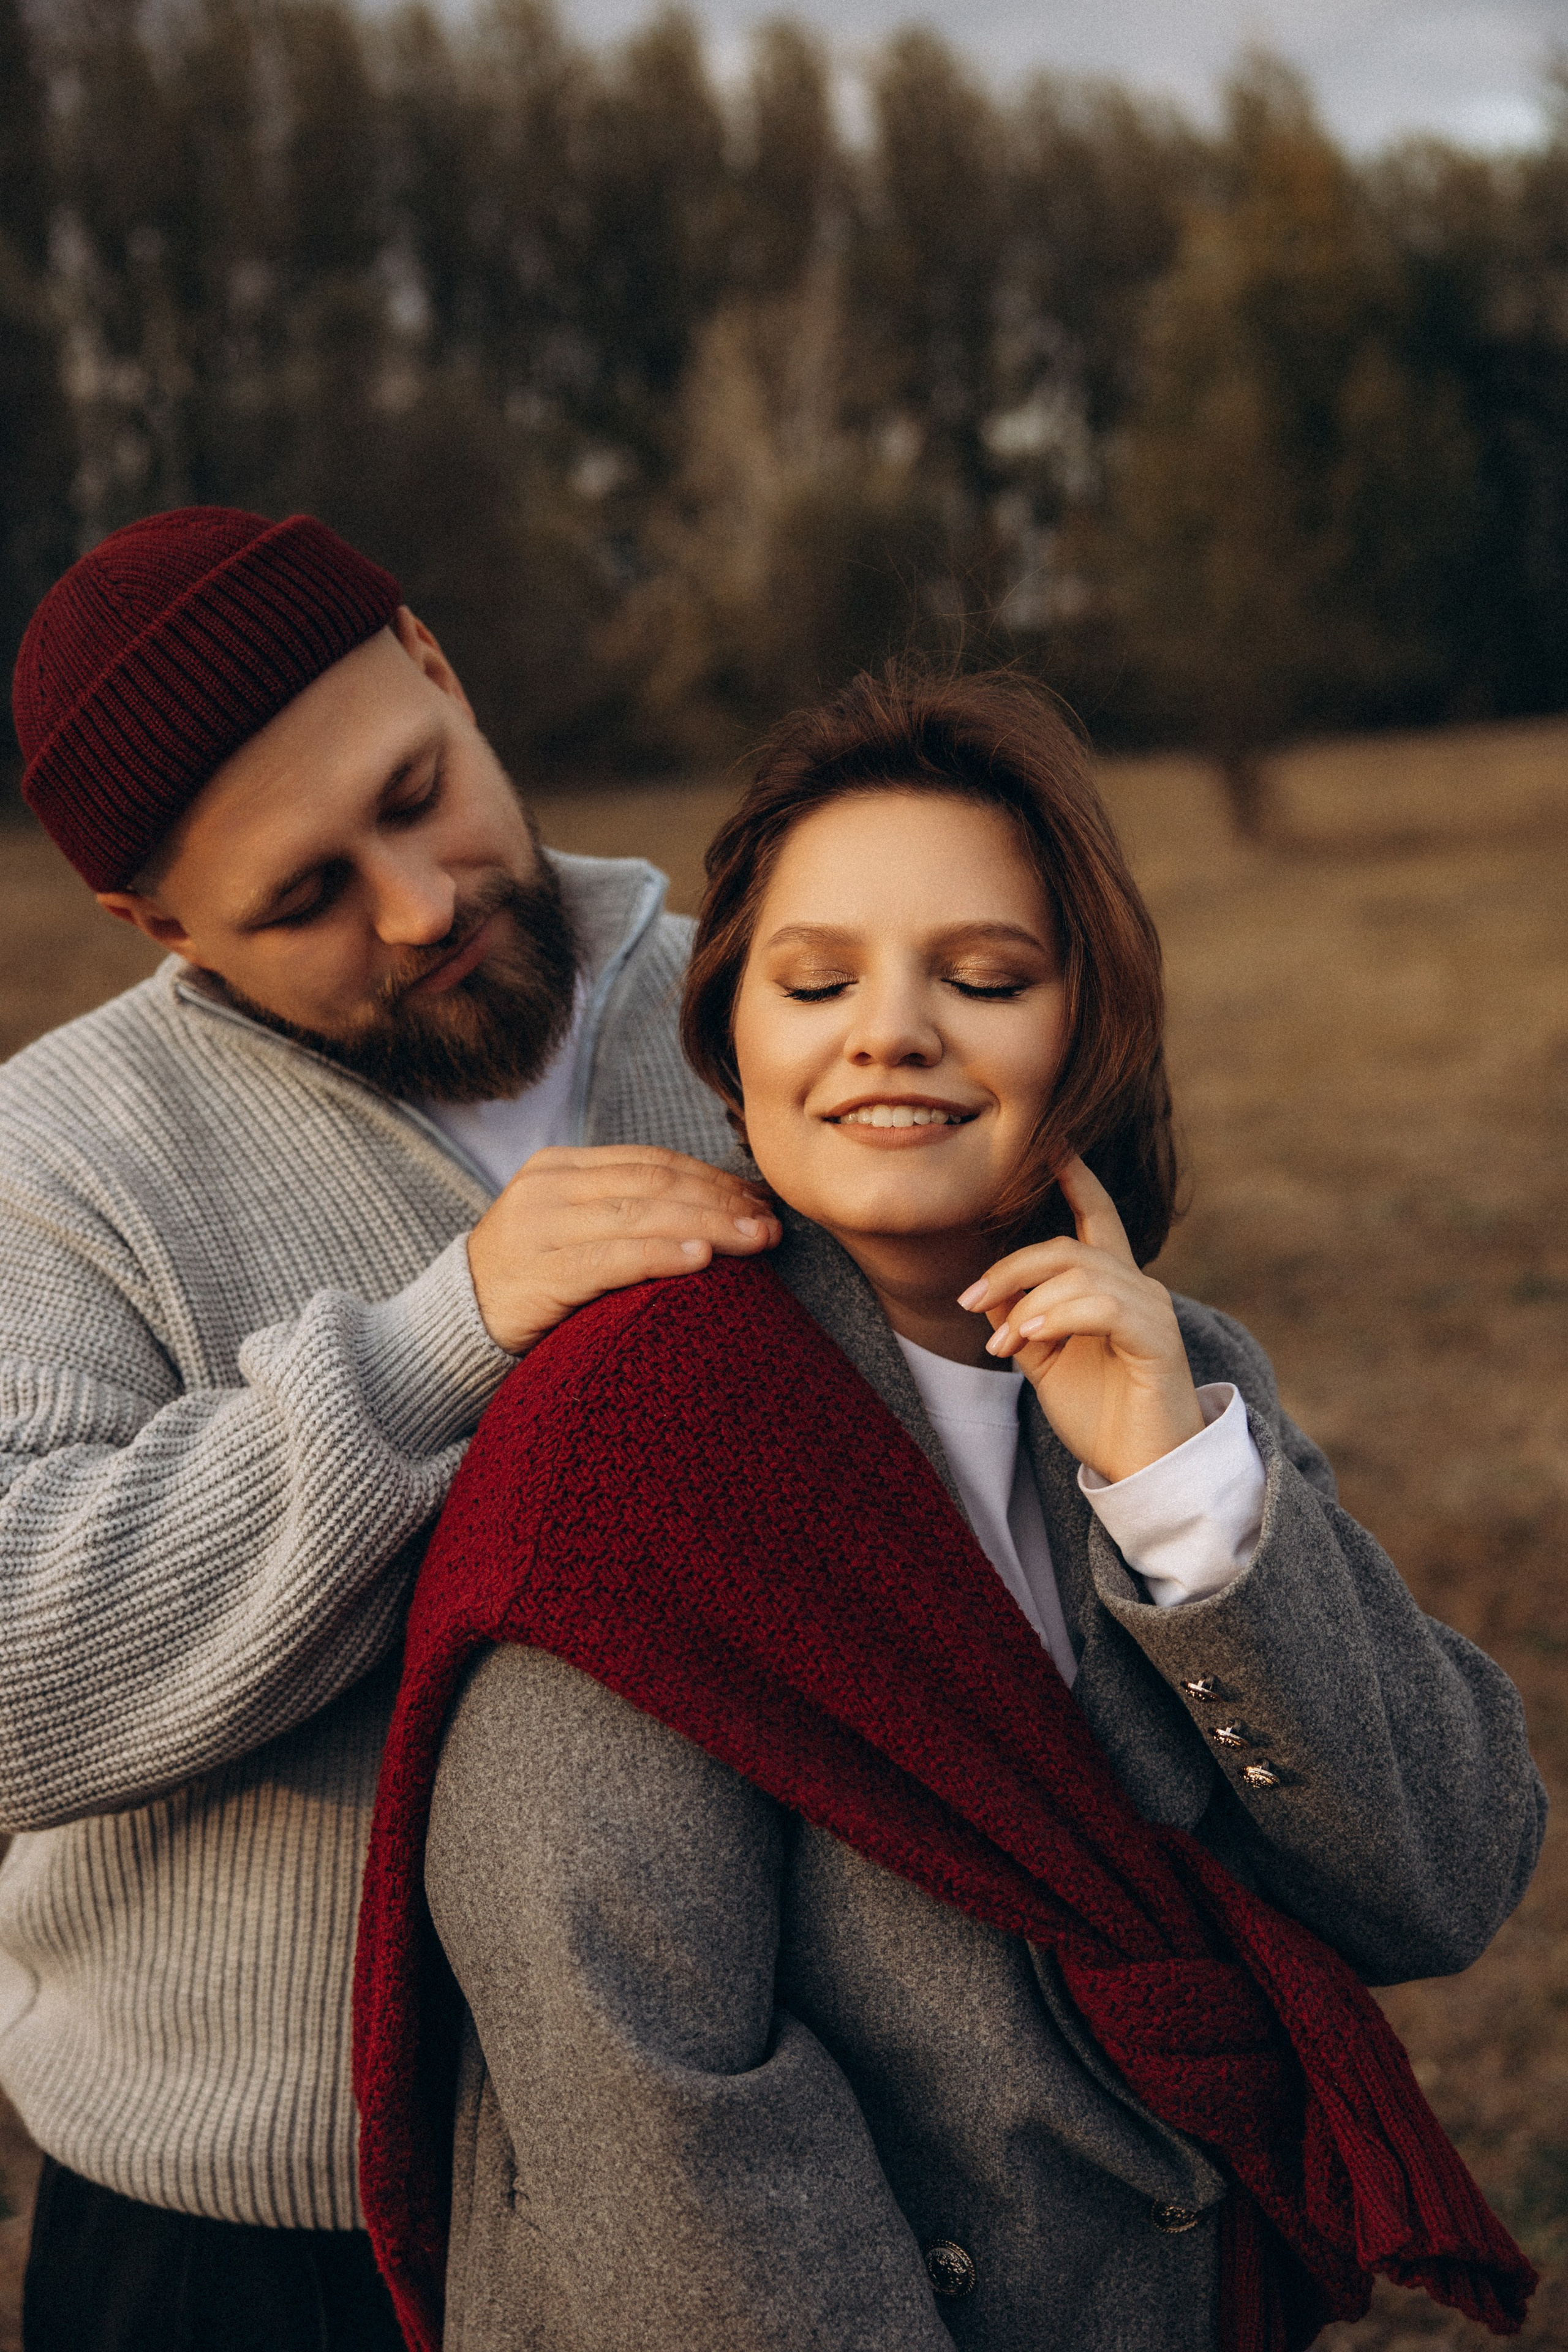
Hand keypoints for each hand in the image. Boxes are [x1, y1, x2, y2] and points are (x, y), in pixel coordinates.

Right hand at [467, 1145, 779, 1354]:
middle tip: (771, 1223)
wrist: (451, 1330)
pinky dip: (662, 1255)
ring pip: (642, 1215)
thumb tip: (713, 1212)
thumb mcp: (570, 1232)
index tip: (758, 1199)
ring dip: (710, 1226)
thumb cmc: (529, 1286)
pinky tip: (701, 1260)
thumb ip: (624, 1214)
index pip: (652, 1162)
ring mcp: (540, 1228)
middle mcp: (548, 1188)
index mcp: (560, 1168)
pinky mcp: (538, 1273)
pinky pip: (612, 1259)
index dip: (712, 1177)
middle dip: (722, 1201)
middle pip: (654, 1184)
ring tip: (756, 1240)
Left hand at [959, 1156, 1201, 1483]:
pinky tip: (1031, 1336)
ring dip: (1028, 1302)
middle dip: (1010, 1268)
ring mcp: (1151, 1309)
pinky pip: (1103, 1305)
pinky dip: (1059, 1314)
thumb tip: (988, 1296)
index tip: (1055, 1145)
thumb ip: (1021, 1322)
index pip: (1096, 1219)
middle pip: (1066, 1247)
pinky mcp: (1157, 1338)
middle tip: (971, 1302)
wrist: (1143, 1468)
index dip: (1078, 1179)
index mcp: (1111, 1288)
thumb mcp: (1046, 1363)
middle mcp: (1136, 1288)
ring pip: (1080, 1272)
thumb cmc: (1100, 1414)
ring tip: (1001, 1342)